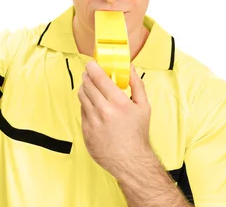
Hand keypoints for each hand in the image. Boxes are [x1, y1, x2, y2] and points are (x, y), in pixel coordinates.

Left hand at [78, 61, 151, 175]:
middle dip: (88, 76)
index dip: (92, 67)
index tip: (91, 63)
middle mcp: (103, 111)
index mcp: (118, 103)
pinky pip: (81, 111)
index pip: (98, 77)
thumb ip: (136, 84)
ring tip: (91, 89)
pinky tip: (94, 107)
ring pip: (81, 96)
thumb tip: (130, 67)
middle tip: (91, 74)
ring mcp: (92, 121)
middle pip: (87, 84)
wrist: (130, 161)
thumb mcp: (143, 107)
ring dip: (85, 89)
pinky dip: (86, 105)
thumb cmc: (137, 134)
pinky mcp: (85, 130)